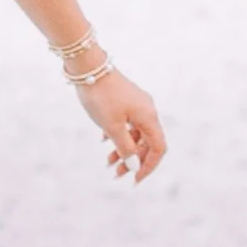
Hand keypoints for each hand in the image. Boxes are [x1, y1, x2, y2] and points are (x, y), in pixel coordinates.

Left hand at [75, 64, 165, 182]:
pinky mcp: (126, 100)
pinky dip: (119, 136)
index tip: (135, 180)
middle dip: (133, 161)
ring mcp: (137, 104)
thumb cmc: (101, 97)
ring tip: (108, 162)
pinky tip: (104, 141)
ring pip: (135, 134)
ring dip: (124, 150)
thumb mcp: (112, 127)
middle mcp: (147, 110)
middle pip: (147, 143)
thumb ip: (125, 148)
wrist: (88, 67)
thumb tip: (135, 165)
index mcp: (148, 117)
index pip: (158, 148)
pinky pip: (127, 124)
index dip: (149, 166)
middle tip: (116, 174)